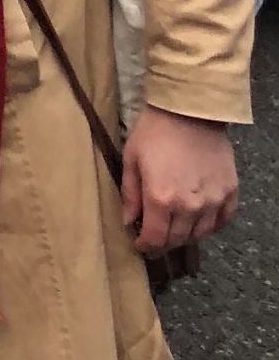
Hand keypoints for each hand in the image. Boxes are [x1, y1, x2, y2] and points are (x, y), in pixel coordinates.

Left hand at [120, 106, 239, 256]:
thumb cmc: (154, 133)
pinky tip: (199, 222)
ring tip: (174, 230)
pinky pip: (223, 221)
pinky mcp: (230, 191)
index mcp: (161, 198)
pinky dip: (210, 226)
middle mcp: (190, 205)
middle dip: (163, 243)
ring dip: (185, 237)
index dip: (146, 247)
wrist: (189, 112)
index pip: (155, 239)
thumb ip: (130, 195)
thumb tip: (128, 222)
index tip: (140, 246)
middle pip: (178, 240)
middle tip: (155, 238)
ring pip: (200, 234)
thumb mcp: (131, 161)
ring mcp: (213, 200)